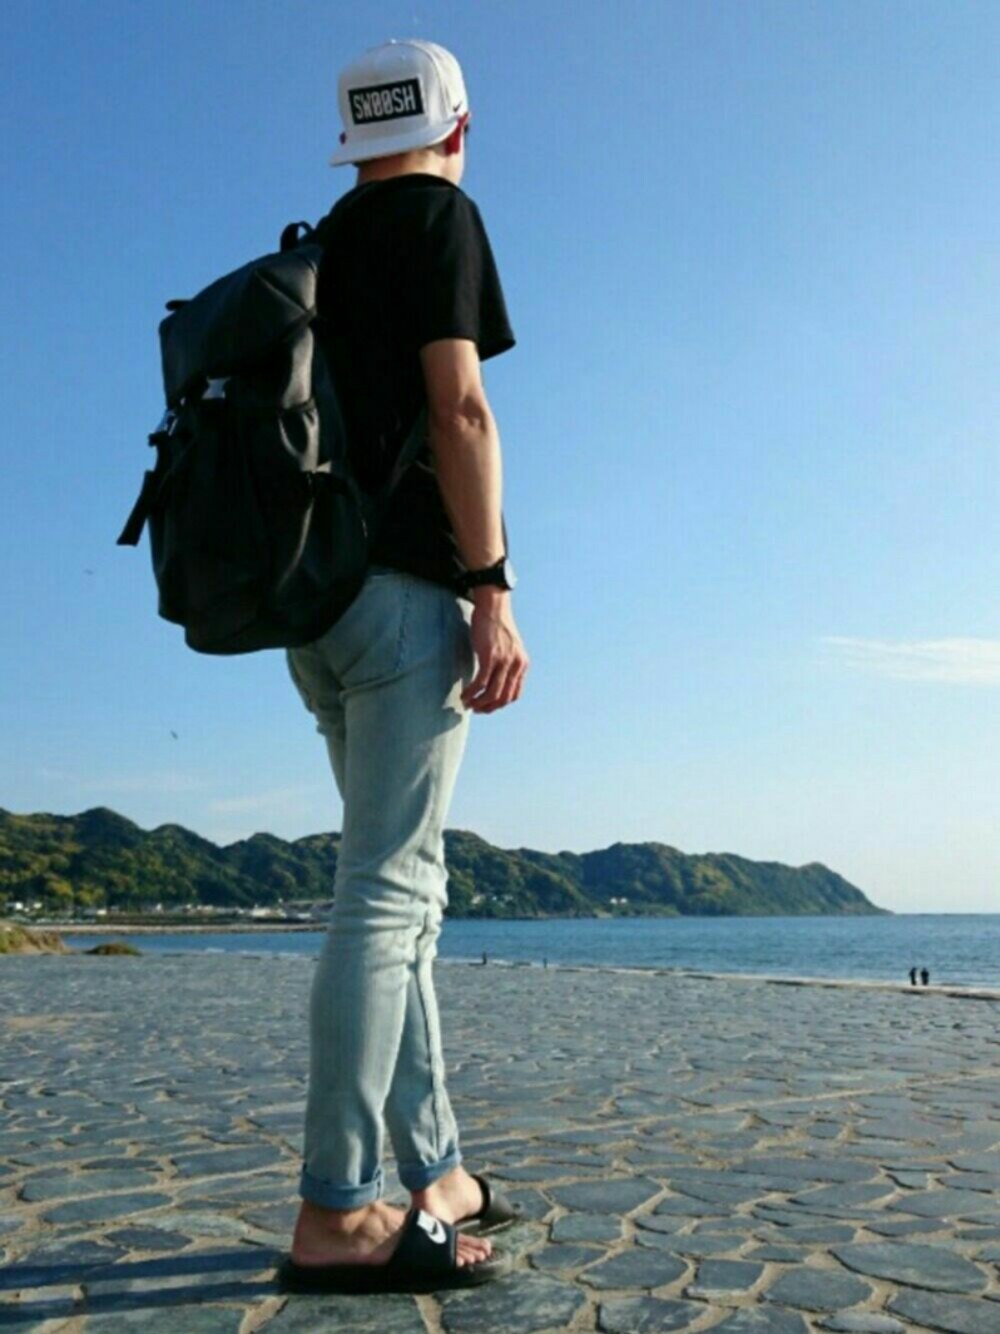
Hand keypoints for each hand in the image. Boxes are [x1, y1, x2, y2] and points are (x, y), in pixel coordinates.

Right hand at [462, 590, 529, 712]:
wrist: (493, 607)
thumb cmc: (497, 625)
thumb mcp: (508, 647)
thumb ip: (507, 662)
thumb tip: (496, 678)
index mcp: (522, 664)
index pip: (514, 694)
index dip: (500, 704)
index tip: (487, 706)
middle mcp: (516, 665)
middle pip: (503, 697)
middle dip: (488, 707)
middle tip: (475, 709)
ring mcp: (504, 661)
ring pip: (492, 693)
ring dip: (478, 702)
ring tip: (467, 703)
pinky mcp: (489, 657)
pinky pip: (481, 682)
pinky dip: (472, 692)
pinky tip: (464, 694)